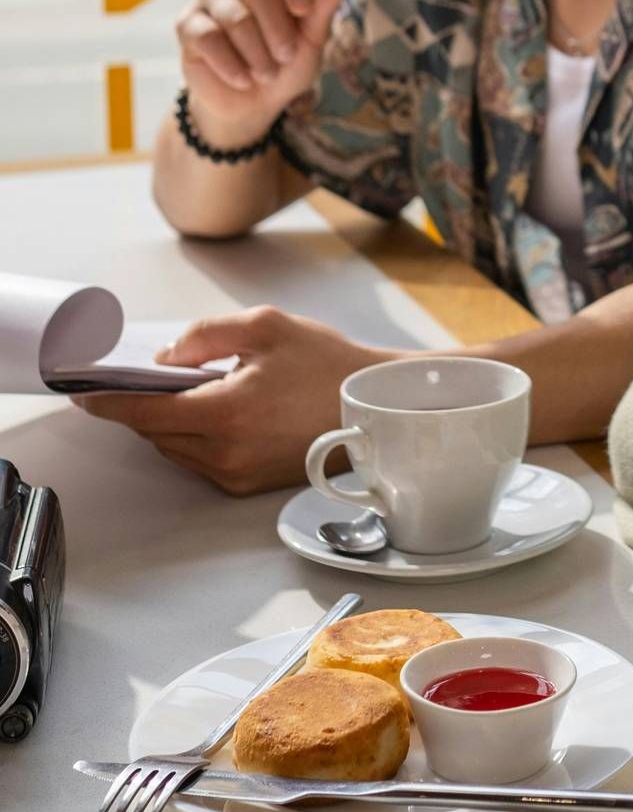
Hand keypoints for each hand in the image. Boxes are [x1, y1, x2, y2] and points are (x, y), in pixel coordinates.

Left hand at [73, 310, 395, 495]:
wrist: (372, 408)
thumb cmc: (327, 365)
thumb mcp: (265, 327)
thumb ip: (205, 335)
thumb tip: (168, 357)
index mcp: (225, 412)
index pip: (145, 411)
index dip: (108, 402)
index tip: (81, 392)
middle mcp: (225, 452)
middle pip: (156, 432)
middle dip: (142, 406)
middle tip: (140, 379)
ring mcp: (235, 473)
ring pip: (175, 448)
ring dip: (170, 422)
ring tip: (190, 390)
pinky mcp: (247, 484)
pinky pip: (200, 460)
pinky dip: (194, 436)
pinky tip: (216, 410)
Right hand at [176, 0, 351, 145]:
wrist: (253, 102)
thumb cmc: (286, 63)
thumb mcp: (312, 40)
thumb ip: (323, 8)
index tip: (305, 10)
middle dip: (277, 27)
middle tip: (287, 55)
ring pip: (235, 16)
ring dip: (257, 53)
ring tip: (267, 74)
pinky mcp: (187, 25)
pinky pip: (209, 38)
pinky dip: (231, 64)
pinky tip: (243, 79)